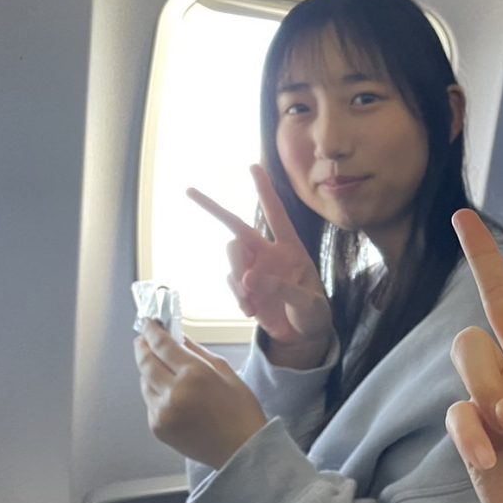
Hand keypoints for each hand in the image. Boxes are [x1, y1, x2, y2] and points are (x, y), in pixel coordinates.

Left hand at [134, 320, 266, 468]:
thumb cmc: (241, 411)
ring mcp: (162, 411)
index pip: (163, 345)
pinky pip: (149, 401)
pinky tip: (167, 390)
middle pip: (146, 362)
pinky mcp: (157, 427)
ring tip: (157, 365)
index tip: (149, 323)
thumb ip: (199, 353)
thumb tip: (179, 338)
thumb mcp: (226, 372)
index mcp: (194, 374)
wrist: (241, 451)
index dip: (152, 331)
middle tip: (143, 339)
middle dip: (143, 347)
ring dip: (148, 370)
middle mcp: (173, 392)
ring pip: (144, 382)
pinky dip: (154, 392)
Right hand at [188, 164, 333, 368]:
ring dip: (235, 274)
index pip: (276, 214)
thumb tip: (248, 278)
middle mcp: (268, 254)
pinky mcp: (244, 288)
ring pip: (231, 256)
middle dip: (213, 208)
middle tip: (189, 191)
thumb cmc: (313, 314)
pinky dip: (237, 296)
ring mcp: (253, 270)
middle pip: (237, 226)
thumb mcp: (308, 304)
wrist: (303, 337)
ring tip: (249, 301)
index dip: (265, 190)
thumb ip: (283, 289)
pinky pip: (232, 282)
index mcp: (291, 249)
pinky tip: (251, 311)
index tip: (253, 166)